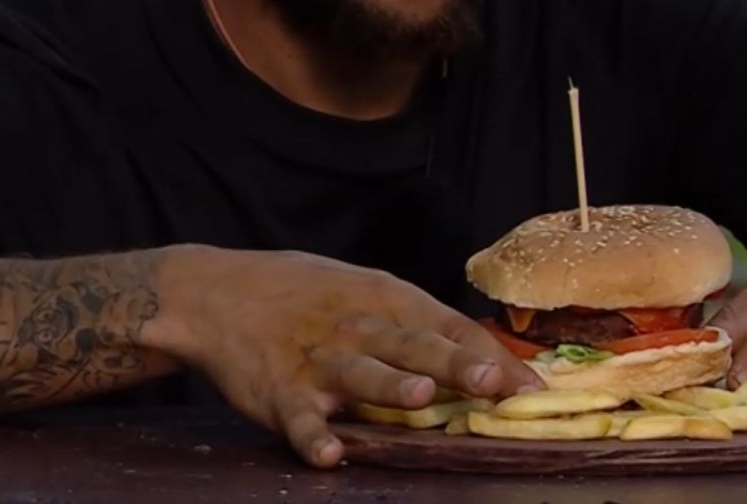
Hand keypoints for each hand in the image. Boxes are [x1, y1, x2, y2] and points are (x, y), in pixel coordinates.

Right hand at [163, 248, 541, 467]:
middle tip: (494, 383)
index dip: (490, 354)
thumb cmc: (304, 296)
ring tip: (421, 397)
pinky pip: (299, 418)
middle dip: (455, 364)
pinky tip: (330, 453)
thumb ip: (416, 325)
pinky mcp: (278, 391)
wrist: (214, 292)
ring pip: (360, 373)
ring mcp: (317, 359)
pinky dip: (313, 436)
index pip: (446, 324)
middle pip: (412, 345)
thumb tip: (486, 359)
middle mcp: (356, 326)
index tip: (532, 384)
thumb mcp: (362, 292)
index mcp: (382, 298)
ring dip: (389, 385)